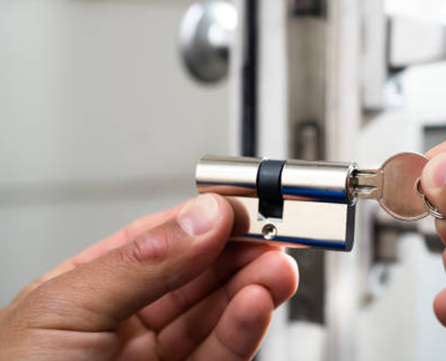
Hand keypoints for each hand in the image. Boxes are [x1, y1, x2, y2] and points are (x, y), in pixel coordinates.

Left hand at [0, 194, 297, 359]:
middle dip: (238, 252)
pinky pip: (219, 356)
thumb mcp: (64, 313)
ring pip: (215, 316)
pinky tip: (257, 303)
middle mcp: (125, 326)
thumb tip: (203, 218)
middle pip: (196, 278)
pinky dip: (243, 329)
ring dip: (251, 287)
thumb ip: (140, 263)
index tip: (240, 205)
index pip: (158, 243)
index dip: (202, 221)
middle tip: (272, 231)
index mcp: (88, 292)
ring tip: (277, 267)